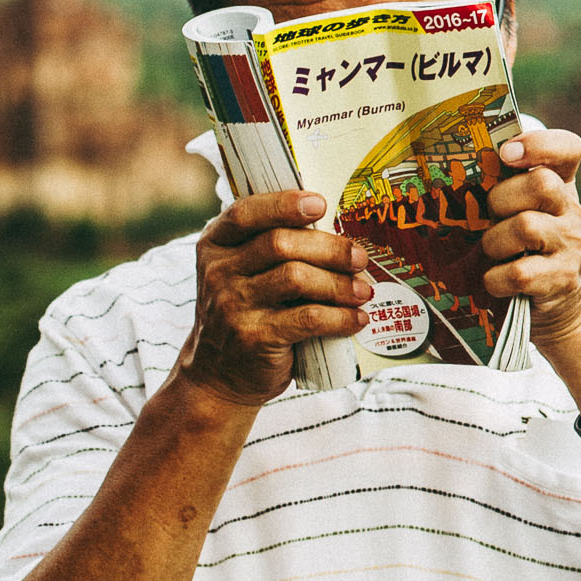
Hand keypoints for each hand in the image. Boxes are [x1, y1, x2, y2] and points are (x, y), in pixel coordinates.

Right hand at [179, 192, 373, 407]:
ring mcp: (232, 305)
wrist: (218, 376)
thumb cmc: (247, 314)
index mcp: (216, 245)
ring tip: (364, 291)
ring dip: (340, 284)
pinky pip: (308, 318)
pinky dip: (340, 317)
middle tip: (360, 259)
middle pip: (281, 244)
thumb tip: (343, 236)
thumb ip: (274, 249)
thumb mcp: (244, 275)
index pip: (245, 213)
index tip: (321, 204)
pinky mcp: (253, 338)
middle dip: (330, 249)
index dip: (284, 205)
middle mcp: (218, 271)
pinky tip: (357, 319)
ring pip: (297, 278)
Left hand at [484, 127, 580, 345]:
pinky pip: (519, 272)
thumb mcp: (521, 212)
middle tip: (490, 218)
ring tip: (492, 253)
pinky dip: (496, 279)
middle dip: (502, 200)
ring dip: (495, 242)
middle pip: (541, 184)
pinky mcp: (562, 279)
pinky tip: (496, 282)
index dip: (538, 144)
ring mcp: (571, 244)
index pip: (568, 149)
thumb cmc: (527, 251)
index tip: (506, 154)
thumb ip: (501, 187)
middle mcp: (571, 210)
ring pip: (527, 226)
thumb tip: (443, 169)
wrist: (564, 306)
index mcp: (561, 185)